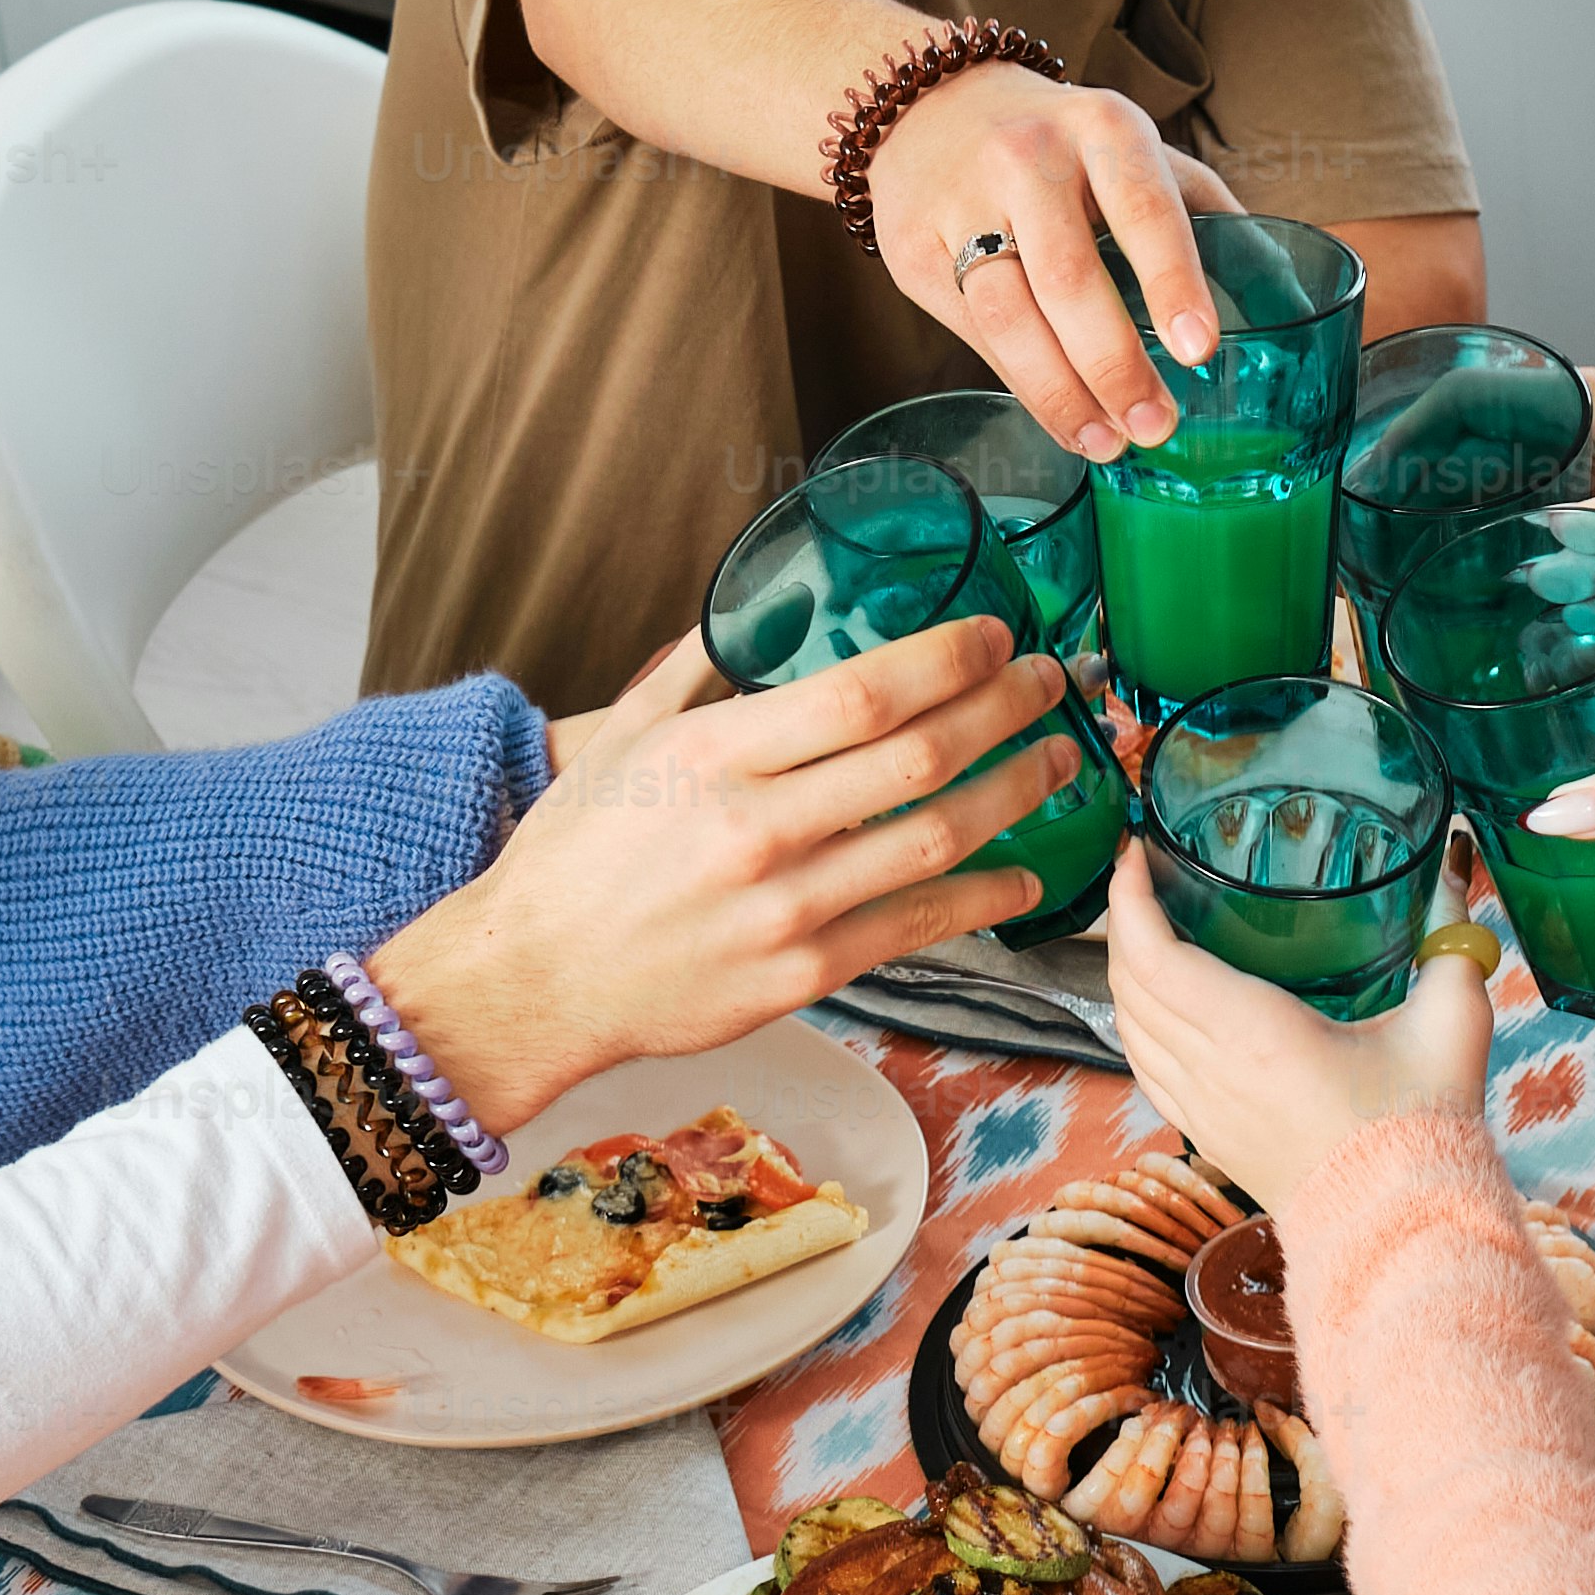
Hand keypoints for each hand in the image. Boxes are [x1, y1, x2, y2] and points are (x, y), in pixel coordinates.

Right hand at [374, 624, 1080, 1132]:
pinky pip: (916, 929)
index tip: (995, 636)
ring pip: (937, 842)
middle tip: (1052, 682)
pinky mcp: (802, 975)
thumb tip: (741, 613)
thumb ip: (689, 671)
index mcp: (717, 756)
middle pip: (920, 758)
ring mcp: (788, 908)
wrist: (534, 981)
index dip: (947, 660)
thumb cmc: (571, 858)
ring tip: (1060, 760)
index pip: (863, 694)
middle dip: (1005, 710)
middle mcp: (760, 829)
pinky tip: (1025, 877)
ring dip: (1016, 794)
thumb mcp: (620, 741)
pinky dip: (984, 899)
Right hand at [868, 60, 1228, 463]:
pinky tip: (1058, 413)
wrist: (927, 104)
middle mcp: (1027, 157)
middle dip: (1114, 363)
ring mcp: (961, 201)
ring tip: (1106, 441)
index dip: (1173, 281)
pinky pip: (971, 330)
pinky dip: (1020, 383)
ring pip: (1007, 314)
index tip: (1198, 350)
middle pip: (1068, 276)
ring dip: (1060, 392)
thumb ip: (1199, 208)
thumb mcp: (1130, 147)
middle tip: (1154, 425)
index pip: (1144, 209)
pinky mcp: (911, 246)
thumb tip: (1282, 295)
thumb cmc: (1059, 144)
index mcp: (1102, 128)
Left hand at [1103, 848, 1494, 1209]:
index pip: (1153, 956)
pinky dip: (1135, 1025)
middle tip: (1144, 876)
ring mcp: (1202, 1109)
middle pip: (1129, 985)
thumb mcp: (1450, 1020)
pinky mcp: (1207, 1136)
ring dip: (1124, 973)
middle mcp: (1211, 1070)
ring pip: (1129, 1029)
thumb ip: (1450, 938)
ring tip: (1145, 928)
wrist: (1401, 1226)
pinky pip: (1145, 1069)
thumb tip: (1454, 863)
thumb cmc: (1423, 1126)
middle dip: (1122, 921)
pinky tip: (1153, 1005)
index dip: (1129, 899)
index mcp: (1253, 1033)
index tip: (1136, 852)